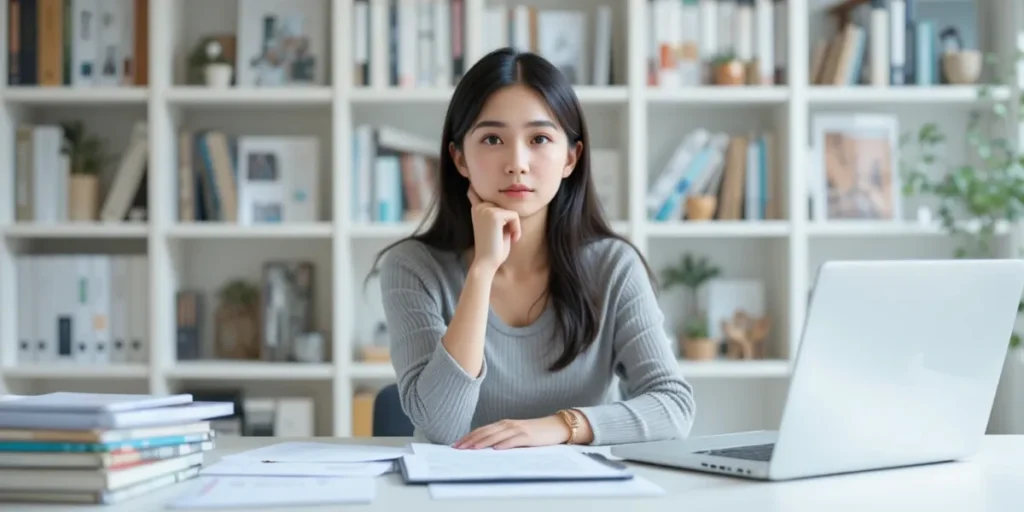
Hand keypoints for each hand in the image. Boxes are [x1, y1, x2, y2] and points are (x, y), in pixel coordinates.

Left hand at [452, 416, 568, 449]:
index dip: (468, 436)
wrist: (555, 426)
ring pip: (496, 435)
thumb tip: (484, 449)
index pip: (482, 430)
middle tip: (458, 448)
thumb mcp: (515, 435)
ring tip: (472, 449)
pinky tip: (496, 449)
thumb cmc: (534, 433)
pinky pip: (514, 440)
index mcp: (503, 424)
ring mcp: (518, 429)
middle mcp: (508, 424)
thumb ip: (501, 439)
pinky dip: (504, 444)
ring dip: (483, 442)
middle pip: (485, 432)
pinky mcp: (528, 435)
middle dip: (470, 440)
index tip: (457, 444)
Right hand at [468, 186, 520, 273]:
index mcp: (477, 209)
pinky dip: (517, 228)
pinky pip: (514, 216)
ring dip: (515, 226)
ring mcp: (486, 209)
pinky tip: (512, 239)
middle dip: (511, 221)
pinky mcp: (494, 215)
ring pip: (511, 212)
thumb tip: (500, 210)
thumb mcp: (495, 229)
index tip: (469, 180)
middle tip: (508, 236)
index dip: (474, 187)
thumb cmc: (494, 249)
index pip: (476, 192)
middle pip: (506, 205)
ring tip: (509, 238)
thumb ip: (497, 216)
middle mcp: (479, 207)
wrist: (486, 262)